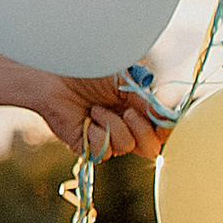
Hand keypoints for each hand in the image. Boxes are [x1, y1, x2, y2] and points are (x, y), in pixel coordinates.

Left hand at [32, 76, 165, 162]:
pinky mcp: (88, 147)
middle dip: (143, 130)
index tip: (161, 119)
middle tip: (128, 111)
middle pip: (151, 149)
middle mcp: (125, 129)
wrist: (55, 77)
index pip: (163, 132)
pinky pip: (105, 151)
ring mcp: (107, 139)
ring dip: (113, 124)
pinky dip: (98, 133)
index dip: (166, 130)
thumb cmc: (88, 72)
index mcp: (138, 112)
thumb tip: (167, 117)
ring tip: (96, 108)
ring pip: (127, 147)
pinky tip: (87, 119)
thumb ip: (147, 100)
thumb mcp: (125, 82)